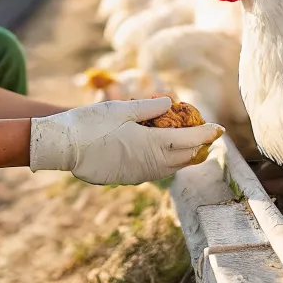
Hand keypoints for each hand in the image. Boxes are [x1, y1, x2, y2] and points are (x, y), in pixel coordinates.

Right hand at [29, 98, 224, 184]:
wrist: (63, 147)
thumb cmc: (90, 123)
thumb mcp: (121, 108)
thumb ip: (149, 107)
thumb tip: (170, 104)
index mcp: (152, 144)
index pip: (189, 139)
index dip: (206, 133)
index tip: (219, 128)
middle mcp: (150, 163)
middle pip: (185, 158)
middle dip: (198, 146)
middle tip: (205, 135)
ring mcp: (139, 174)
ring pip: (171, 168)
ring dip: (182, 156)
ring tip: (188, 145)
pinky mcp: (127, 179)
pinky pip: (155, 171)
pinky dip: (165, 162)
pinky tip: (161, 153)